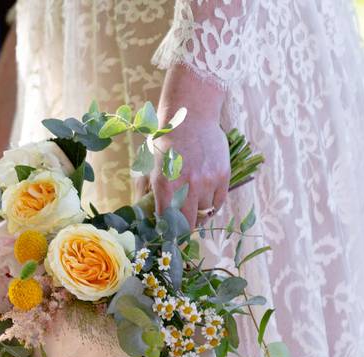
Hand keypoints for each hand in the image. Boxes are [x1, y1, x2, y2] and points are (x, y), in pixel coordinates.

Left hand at [150, 65, 229, 227]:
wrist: (191, 115)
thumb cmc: (165, 140)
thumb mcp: (147, 164)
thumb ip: (143, 192)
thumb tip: (140, 215)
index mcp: (164, 184)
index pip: (167, 223)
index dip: (167, 233)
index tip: (167, 236)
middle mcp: (187, 185)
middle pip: (188, 224)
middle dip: (182, 229)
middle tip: (180, 228)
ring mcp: (207, 181)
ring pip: (204, 213)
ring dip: (197, 213)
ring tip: (192, 205)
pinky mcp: (223, 175)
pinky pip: (218, 203)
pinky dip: (211, 206)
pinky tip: (204, 200)